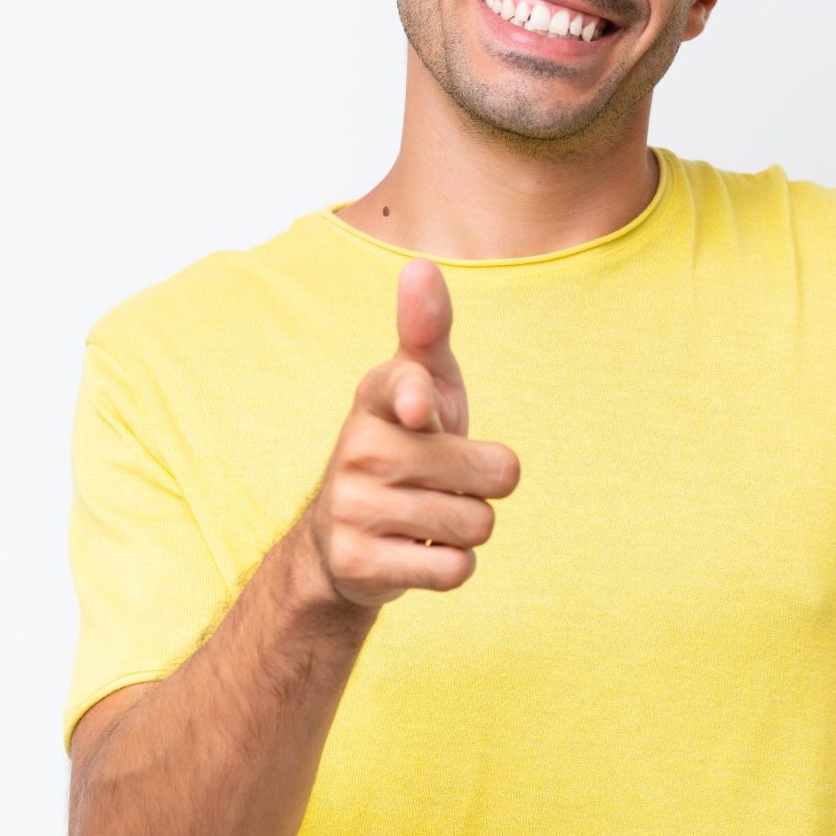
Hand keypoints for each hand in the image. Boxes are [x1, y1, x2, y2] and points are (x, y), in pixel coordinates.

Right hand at [302, 257, 522, 607]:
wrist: (343, 537)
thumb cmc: (405, 444)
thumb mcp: (422, 385)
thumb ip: (428, 330)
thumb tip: (420, 266)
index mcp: (378, 398)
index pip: (406, 387)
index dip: (420, 399)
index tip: (422, 409)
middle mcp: (357, 448)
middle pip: (492, 474)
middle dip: (485, 485)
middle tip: (444, 481)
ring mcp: (351, 508)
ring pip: (477, 525)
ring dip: (468, 527)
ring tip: (429, 514)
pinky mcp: (358, 563)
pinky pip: (455, 570)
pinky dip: (452, 567)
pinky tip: (416, 551)